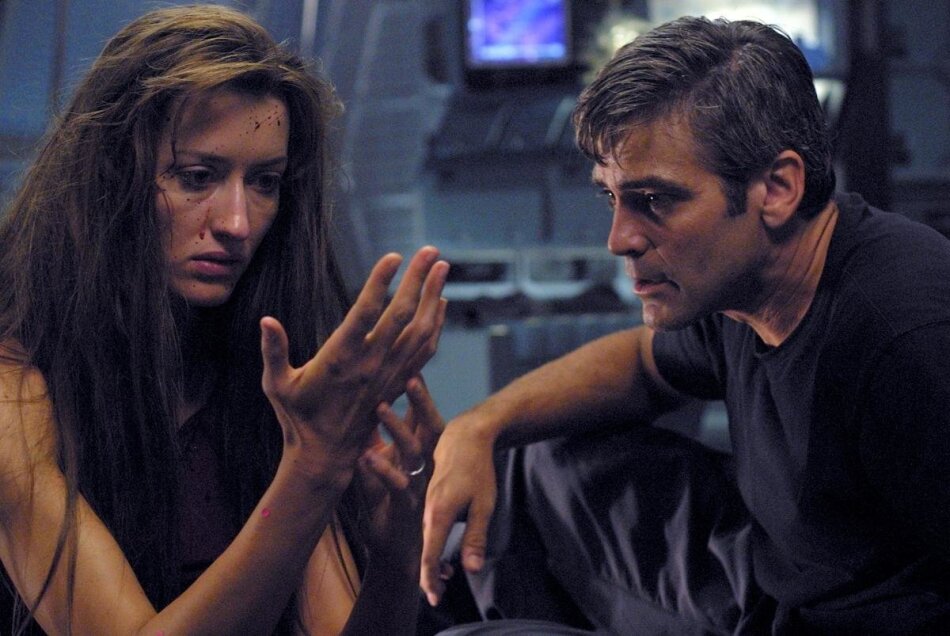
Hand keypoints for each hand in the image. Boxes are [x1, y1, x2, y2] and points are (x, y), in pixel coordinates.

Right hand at [260, 247, 447, 484]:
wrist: (327, 455)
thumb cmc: (297, 418)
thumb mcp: (276, 386)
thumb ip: (273, 351)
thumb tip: (266, 320)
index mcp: (341, 358)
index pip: (366, 312)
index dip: (381, 283)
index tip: (393, 257)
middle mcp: (371, 363)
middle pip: (402, 314)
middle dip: (419, 280)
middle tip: (430, 249)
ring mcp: (389, 373)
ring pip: (420, 330)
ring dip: (433, 297)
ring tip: (443, 267)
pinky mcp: (399, 382)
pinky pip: (424, 350)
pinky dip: (436, 324)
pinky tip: (441, 304)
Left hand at [357, 375, 445, 567]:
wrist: (394, 553)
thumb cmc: (386, 507)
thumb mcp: (376, 467)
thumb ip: (371, 442)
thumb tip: (361, 410)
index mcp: (416, 453)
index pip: (421, 416)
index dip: (418, 391)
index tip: (411, 363)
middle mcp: (422, 465)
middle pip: (429, 426)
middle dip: (421, 401)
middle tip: (410, 374)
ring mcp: (418, 484)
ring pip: (415, 451)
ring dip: (397, 428)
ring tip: (380, 407)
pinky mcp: (408, 506)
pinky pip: (397, 485)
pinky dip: (382, 470)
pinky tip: (368, 456)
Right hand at [420, 411, 498, 605]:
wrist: (465, 436)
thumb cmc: (478, 469)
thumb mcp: (483, 505)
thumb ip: (475, 537)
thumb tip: (472, 569)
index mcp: (438, 515)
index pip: (430, 556)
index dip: (431, 580)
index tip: (435, 600)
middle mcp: (427, 511)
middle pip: (425, 550)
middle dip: (430, 575)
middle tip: (438, 596)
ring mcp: (427, 502)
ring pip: (427, 538)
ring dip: (432, 559)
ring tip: (443, 579)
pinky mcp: (431, 496)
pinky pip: (429, 526)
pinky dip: (434, 543)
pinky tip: (443, 551)